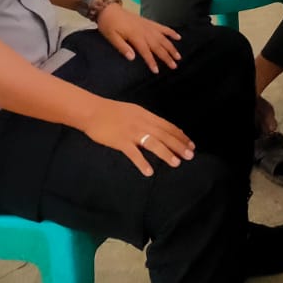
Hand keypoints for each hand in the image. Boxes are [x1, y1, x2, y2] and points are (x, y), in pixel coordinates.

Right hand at [79, 99, 193, 176]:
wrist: (92, 111)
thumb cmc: (111, 111)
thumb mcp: (133, 111)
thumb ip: (146, 120)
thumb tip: (159, 130)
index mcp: (146, 115)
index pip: (167, 126)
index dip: (180, 135)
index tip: (190, 144)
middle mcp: (142, 123)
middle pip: (164, 135)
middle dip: (178, 145)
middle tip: (190, 155)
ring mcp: (131, 132)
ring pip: (153, 143)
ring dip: (166, 153)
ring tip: (176, 163)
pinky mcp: (120, 141)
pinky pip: (133, 154)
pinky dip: (142, 163)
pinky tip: (149, 172)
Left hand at [98, 4, 181, 72]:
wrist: (109, 9)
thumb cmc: (108, 25)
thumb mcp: (111, 37)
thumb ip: (122, 47)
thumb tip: (132, 58)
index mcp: (135, 36)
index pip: (146, 51)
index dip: (151, 61)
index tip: (157, 71)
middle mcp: (145, 31)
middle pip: (158, 46)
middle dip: (166, 56)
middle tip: (174, 66)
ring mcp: (148, 26)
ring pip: (163, 38)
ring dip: (171, 47)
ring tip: (178, 56)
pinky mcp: (149, 22)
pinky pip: (162, 27)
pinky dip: (171, 32)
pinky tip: (178, 37)